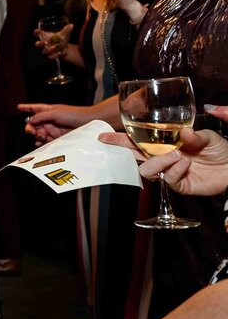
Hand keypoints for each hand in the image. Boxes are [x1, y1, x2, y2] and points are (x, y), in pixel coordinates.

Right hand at [19, 102, 86, 145]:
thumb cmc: (74, 114)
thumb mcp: (55, 112)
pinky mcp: (57, 137)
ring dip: (37, 136)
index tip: (19, 107)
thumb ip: (41, 116)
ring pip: (39, 133)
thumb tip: (30, 120)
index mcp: (48, 111)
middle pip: (34, 124)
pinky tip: (40, 143)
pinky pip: (46, 141)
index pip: (35, 108)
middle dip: (30, 127)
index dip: (26, 107)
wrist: (88, 123)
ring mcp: (53, 129)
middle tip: (32, 131)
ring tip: (40, 137)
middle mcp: (49, 120)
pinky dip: (42, 142)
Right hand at [33, 23, 72, 59]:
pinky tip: (59, 52)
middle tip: (45, 42)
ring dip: (49, 49)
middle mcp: (44, 44)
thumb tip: (72, 25)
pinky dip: (55, 55)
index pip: (37, 34)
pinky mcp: (51, 56)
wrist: (65, 48)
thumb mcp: (63, 34)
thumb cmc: (61, 39)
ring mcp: (46, 50)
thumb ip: (66, 30)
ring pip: (44, 51)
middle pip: (38, 44)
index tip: (37, 31)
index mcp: (45, 37)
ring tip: (55, 47)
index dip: (36, 33)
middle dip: (40, 43)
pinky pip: (50, 57)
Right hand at [99, 111, 227, 195]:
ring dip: (158, 161)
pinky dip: (175, 170)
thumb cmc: (223, 150)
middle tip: (112, 141)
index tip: (103, 135)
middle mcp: (165, 157)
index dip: (121, 138)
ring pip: (147, 169)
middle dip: (122, 147)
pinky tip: (187, 163)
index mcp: (167, 143)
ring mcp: (169, 171)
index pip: (140, 139)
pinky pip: (167, 179)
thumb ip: (195, 135)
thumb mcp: (209, 136)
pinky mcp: (179, 184)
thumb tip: (182, 133)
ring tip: (177, 155)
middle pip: (135, 154)